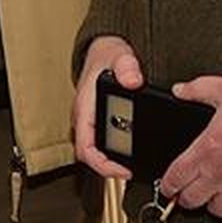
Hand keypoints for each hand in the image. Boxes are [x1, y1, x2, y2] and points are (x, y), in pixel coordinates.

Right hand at [74, 35, 142, 178]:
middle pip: (92, 155)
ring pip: (98, 150)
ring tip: (136, 163)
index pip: (85, 148)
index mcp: (84, 109)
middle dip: (111, 167)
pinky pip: (105, 142)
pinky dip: (119, 150)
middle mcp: (85, 119)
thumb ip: (126, 66)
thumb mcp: (118, 55)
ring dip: (114, 159)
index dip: (102, 165)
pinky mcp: (100, 122)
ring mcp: (92, 122)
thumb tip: (133, 81)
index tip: (121, 170)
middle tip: (133, 171)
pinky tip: (134, 150)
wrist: (102, 51)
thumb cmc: (104, 56)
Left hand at [159, 74, 221, 218]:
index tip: (167, 186)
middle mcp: (220, 173)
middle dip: (185, 196)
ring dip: (212, 204)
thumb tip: (180, 90)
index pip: (176, 177)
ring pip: (217, 211)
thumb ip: (198, 90)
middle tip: (186, 191)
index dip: (167, 185)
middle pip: (191, 200)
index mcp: (206, 150)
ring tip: (213, 195)